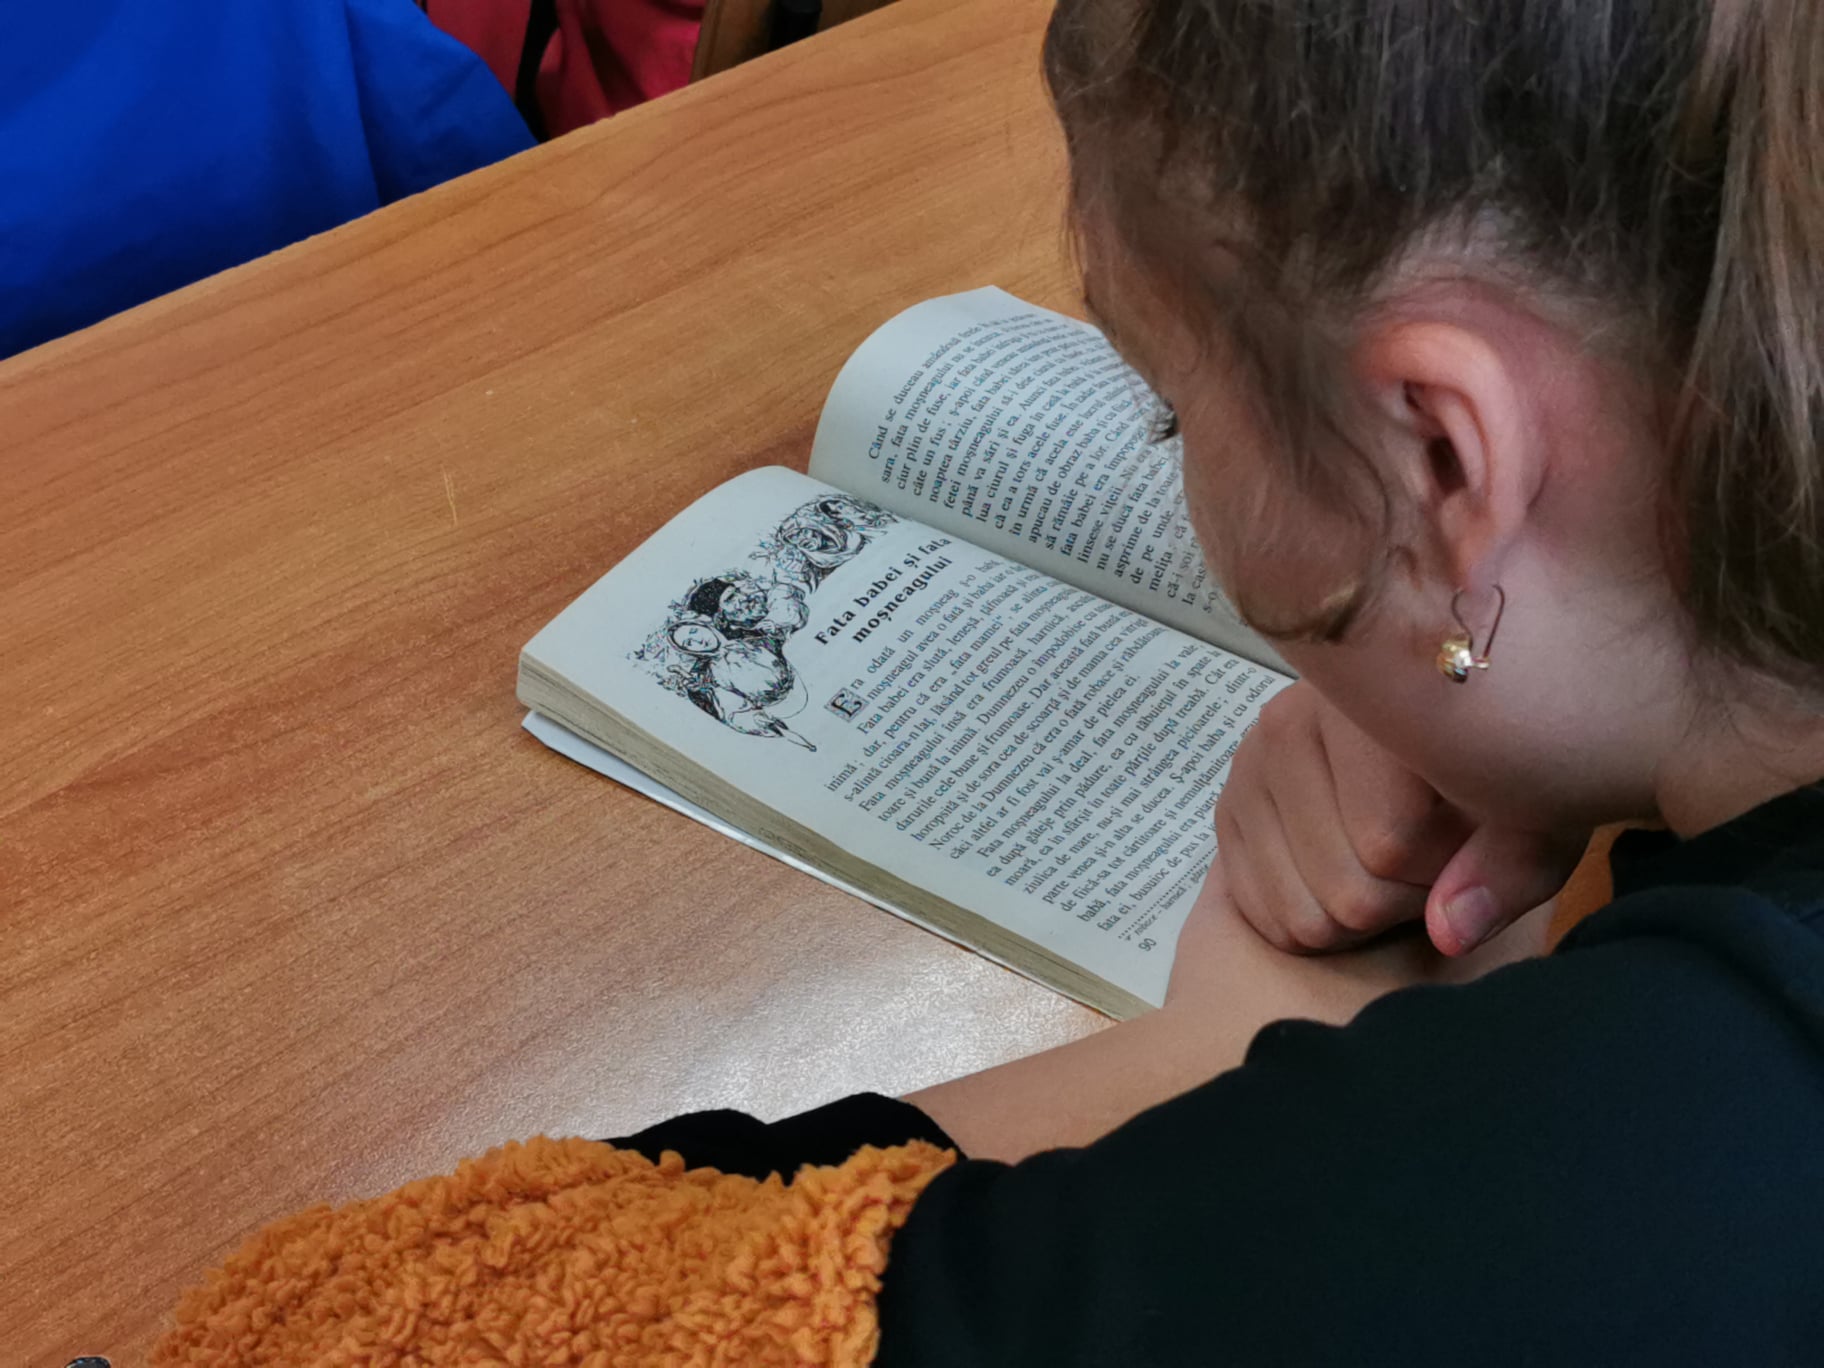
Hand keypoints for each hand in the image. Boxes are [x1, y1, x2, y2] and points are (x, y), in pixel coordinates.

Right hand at [1212, 683, 1585, 955]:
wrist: (1450, 708)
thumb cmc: (1503, 750)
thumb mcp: (1542, 799)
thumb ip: (1510, 866)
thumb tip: (1446, 930)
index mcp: (1362, 700)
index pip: (1388, 845)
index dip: (1447, 869)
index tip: (1474, 834)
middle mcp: (1286, 723)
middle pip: (1346, 889)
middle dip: (1404, 897)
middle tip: (1437, 855)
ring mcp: (1248, 768)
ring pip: (1301, 913)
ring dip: (1359, 914)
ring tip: (1394, 860)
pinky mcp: (1228, 805)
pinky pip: (1259, 912)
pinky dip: (1310, 917)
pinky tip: (1347, 870)